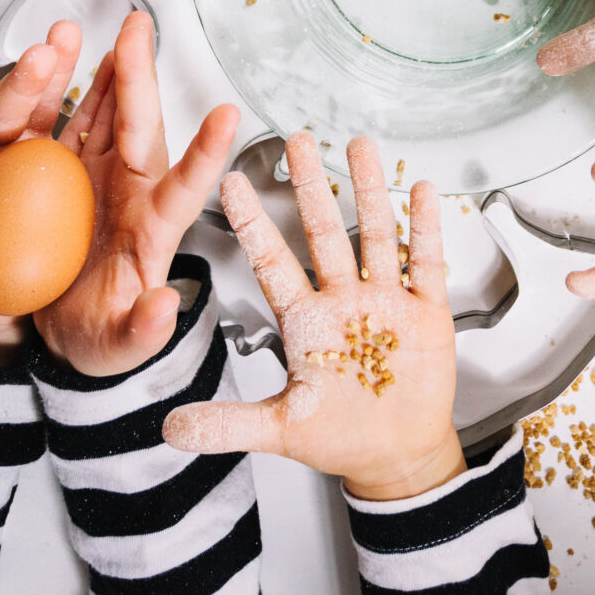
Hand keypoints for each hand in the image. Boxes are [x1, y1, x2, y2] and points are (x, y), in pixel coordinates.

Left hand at [0, 16, 81, 361]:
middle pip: (6, 111)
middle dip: (25, 79)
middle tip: (44, 54)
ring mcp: (31, 170)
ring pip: (48, 113)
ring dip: (65, 76)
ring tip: (75, 43)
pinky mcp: (68, 186)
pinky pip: (85, 143)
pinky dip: (101, 111)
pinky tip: (115, 82)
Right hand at [34, 12, 239, 376]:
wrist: (65, 331)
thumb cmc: (104, 337)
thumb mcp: (121, 344)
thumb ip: (143, 328)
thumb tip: (164, 309)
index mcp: (153, 231)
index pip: (186, 188)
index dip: (207, 153)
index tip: (229, 117)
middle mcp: (133, 194)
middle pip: (141, 131)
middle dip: (142, 78)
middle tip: (141, 32)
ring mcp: (100, 180)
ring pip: (109, 115)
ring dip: (112, 71)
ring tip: (117, 30)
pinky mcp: (66, 176)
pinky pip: (71, 124)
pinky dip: (72, 88)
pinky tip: (73, 56)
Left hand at [163, 133, 464, 500]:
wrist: (397, 456)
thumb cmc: (342, 437)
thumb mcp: (280, 429)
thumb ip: (228, 423)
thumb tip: (170, 429)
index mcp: (305, 322)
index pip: (272, 262)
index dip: (252, 223)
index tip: (230, 181)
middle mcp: (342, 302)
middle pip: (323, 232)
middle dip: (312, 185)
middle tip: (299, 139)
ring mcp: (384, 303)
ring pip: (374, 235)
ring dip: (369, 192)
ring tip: (360, 147)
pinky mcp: (424, 314)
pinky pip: (423, 263)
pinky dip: (424, 228)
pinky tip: (421, 192)